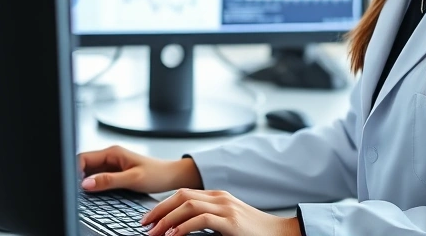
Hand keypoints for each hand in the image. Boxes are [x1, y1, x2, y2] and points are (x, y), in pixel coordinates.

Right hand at [77, 145, 202, 193]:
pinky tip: (95, 193)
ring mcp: (111, 165)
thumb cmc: (157, 174)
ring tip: (86, 194)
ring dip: (86, 182)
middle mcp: (109, 157)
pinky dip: (94, 185)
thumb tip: (86, 183)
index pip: (82, 158)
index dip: (74, 171)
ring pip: (89, 173)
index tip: (75, 185)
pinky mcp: (115, 173)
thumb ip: (108, 181)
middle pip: (83, 165)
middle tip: (77, 192)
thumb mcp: (132, 179)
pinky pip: (98, 178)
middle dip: (78, 177)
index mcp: (112, 152)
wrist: (171, 176)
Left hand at [140, 188, 301, 235]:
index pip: (183, 194)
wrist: (280, 234)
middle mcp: (220, 198)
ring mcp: (226, 208)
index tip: (149, 219)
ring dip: (166, 220)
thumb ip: (207, 221)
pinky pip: (201, 220)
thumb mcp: (227, 222)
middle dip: (159, 210)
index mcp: (218, 196)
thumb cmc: (253, 232)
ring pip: (187, 205)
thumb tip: (180, 230)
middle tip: (145, 225)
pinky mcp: (230, 222)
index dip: (163, 205)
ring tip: (154, 233)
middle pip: (181, 196)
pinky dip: (182, 227)